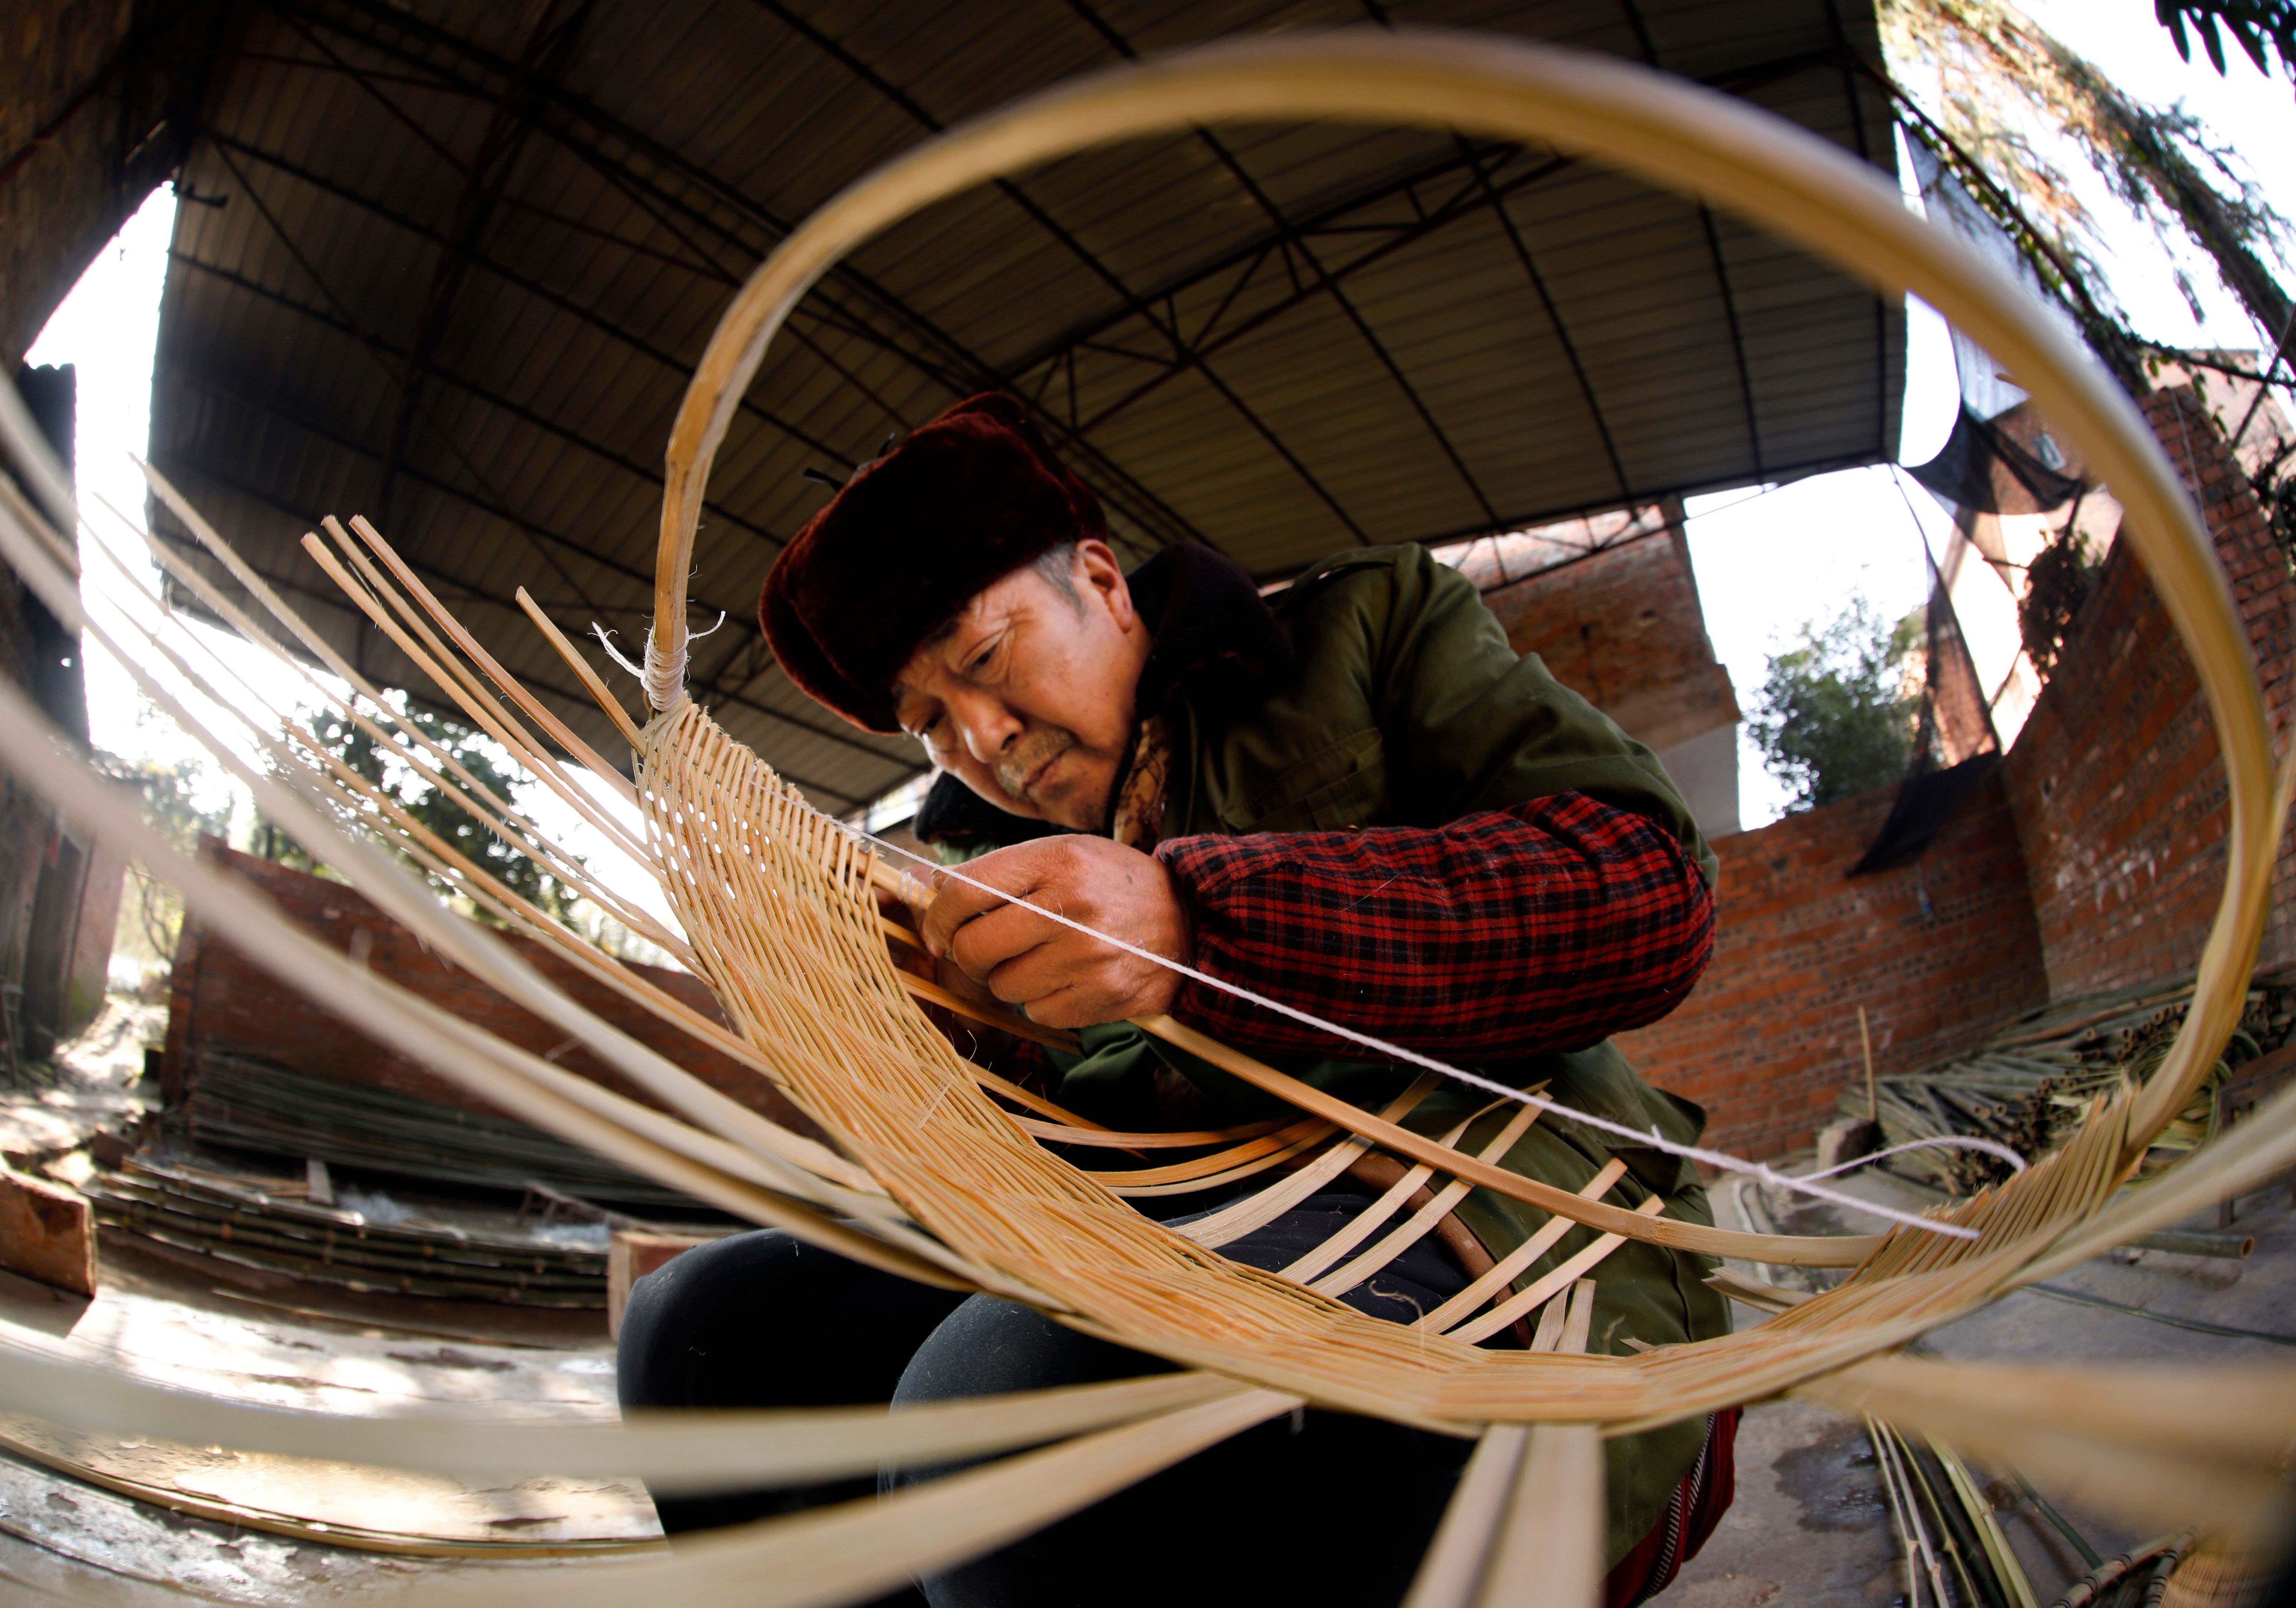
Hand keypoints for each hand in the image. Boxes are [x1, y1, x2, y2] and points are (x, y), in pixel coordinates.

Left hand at [918, 836, 1191, 1029]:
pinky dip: (1041, 1002)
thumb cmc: (1112, 885)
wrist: (1189, 921)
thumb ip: (1001, 871)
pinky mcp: (1099, 996)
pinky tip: (1067, 979)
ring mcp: (1086, 957)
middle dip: (967, 955)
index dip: (938, 917)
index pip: (964, 891)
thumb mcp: (1063, 854)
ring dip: (1008, 979)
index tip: (940, 930)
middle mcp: (1071, 908)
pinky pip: (1035, 1013)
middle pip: (973, 948)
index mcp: (1057, 861)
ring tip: (1040, 960)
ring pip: (1001, 987)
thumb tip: (932, 891)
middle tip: (984, 951)